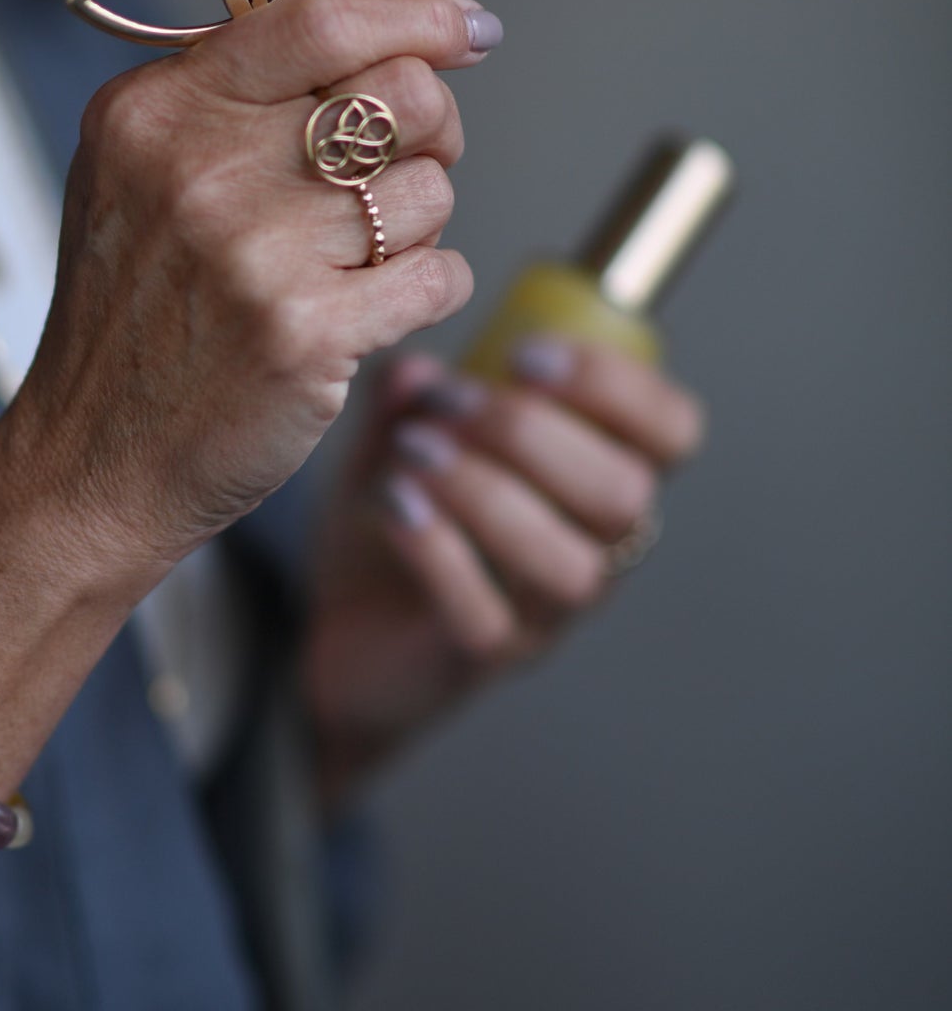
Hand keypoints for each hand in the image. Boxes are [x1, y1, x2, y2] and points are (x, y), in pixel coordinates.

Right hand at [2, 0, 498, 583]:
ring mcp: (253, 254)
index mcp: (156, 112)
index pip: (321, 22)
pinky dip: (429, 288)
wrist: (90, 462)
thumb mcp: (137, 171)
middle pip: (402, 95)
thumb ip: (233, 79)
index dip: (419, 14)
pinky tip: (373, 307)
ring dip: (421, 224)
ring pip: (431, 190)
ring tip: (356, 258)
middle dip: (434, 128)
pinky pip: (440, 275)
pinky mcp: (305, 334)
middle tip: (409, 166)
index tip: (468, 29)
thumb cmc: (129, 316)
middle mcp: (200, 170)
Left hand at [302, 335, 705, 804]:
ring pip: (569, 567)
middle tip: (450, 402)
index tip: (525, 354)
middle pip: (624, 496)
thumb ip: (410, 396)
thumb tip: (418, 374)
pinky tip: (394, 503)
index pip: (671, 432)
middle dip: (531, 433)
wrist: (339, 616)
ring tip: (414, 450)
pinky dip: (439, 551)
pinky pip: (486, 615)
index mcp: (600, 474)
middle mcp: (596, 548)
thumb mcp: (398, 430)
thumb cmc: (403, 509)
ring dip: (488, 493)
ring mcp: (547, 612)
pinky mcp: (484, 656)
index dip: (619, 387)